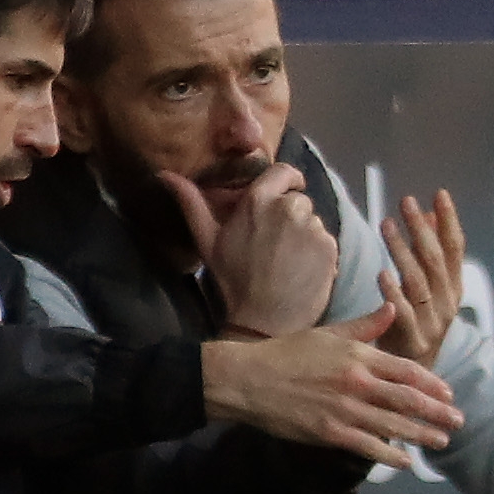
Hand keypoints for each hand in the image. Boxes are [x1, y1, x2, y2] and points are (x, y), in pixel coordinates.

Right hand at [166, 163, 334, 337]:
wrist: (263, 322)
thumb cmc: (233, 281)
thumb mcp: (207, 241)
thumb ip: (191, 203)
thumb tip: (164, 174)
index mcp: (259, 200)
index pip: (283, 171)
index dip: (286, 180)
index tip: (283, 193)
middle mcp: (290, 207)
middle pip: (297, 199)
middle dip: (289, 214)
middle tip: (275, 241)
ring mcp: (313, 227)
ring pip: (313, 220)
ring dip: (304, 233)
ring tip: (287, 259)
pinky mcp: (330, 247)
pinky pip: (326, 239)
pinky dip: (318, 251)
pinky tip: (302, 269)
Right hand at [201, 302, 462, 467]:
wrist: (248, 380)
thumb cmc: (286, 353)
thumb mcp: (328, 333)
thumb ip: (365, 326)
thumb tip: (393, 308)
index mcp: (358, 356)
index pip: (406, 370)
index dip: (432, 383)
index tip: (449, 392)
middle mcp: (357, 383)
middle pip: (408, 399)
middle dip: (437, 411)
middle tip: (458, 421)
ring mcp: (345, 410)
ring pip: (394, 424)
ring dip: (422, 434)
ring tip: (441, 441)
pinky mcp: (330, 433)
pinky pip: (368, 446)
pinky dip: (390, 456)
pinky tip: (406, 461)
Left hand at [376, 190, 466, 366]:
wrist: (413, 379)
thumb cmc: (414, 325)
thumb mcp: (426, 289)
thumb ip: (429, 255)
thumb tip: (429, 214)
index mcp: (453, 288)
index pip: (455, 248)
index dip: (449, 220)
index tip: (439, 193)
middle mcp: (447, 303)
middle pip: (436, 260)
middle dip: (421, 228)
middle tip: (406, 201)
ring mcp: (433, 323)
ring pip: (418, 281)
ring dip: (402, 251)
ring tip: (386, 224)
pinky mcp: (414, 340)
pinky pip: (404, 314)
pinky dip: (394, 293)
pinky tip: (382, 272)